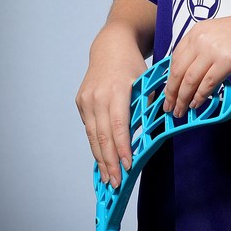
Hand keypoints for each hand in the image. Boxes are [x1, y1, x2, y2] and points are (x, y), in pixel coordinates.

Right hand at [75, 27, 146, 188]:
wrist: (110, 47)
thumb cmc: (132, 65)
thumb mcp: (145, 82)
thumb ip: (146, 107)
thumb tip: (149, 135)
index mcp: (116, 90)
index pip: (119, 124)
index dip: (122, 147)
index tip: (128, 165)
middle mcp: (98, 96)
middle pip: (103, 135)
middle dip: (110, 162)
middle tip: (117, 183)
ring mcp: (86, 100)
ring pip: (93, 136)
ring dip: (101, 159)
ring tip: (109, 179)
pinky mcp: (81, 103)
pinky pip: (89, 129)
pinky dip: (96, 146)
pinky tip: (102, 160)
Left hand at [163, 9, 230, 117]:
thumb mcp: (220, 35)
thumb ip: (205, 49)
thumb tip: (193, 72)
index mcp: (198, 31)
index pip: (175, 58)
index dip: (169, 78)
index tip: (167, 91)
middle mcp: (201, 38)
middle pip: (178, 71)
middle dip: (171, 92)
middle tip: (169, 106)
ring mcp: (213, 49)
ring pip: (189, 80)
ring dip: (183, 99)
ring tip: (181, 110)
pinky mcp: (226, 61)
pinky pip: (207, 84)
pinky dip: (200, 97)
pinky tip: (198, 104)